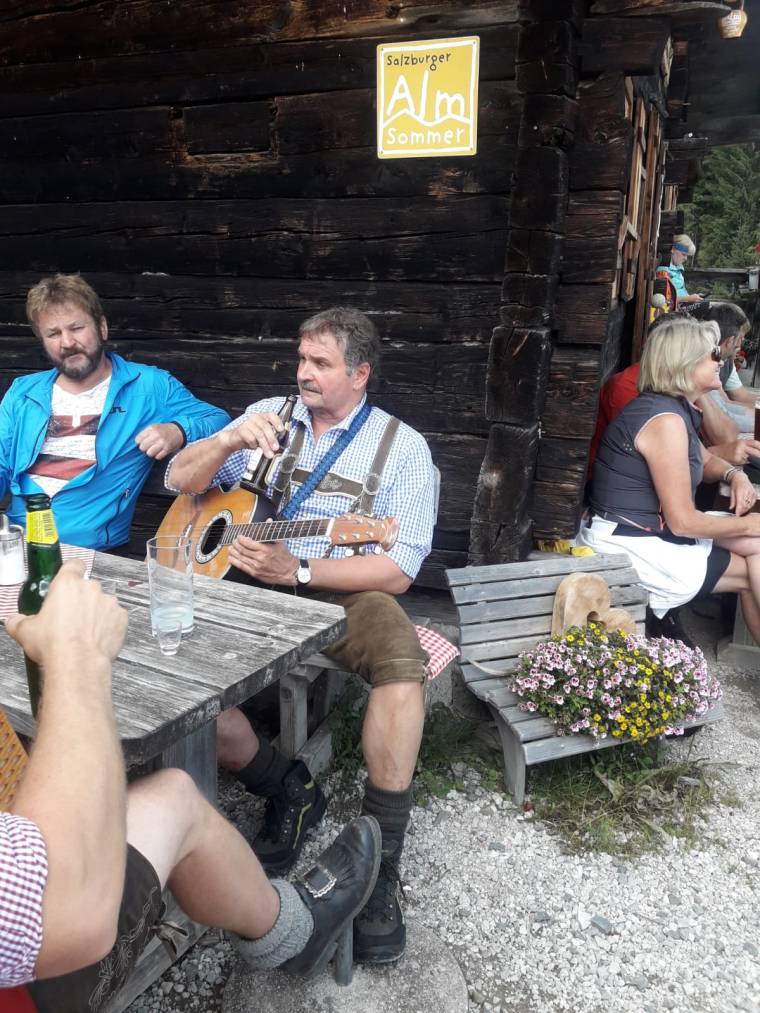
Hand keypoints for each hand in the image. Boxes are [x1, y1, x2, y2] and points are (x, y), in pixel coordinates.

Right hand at [5, 561, 127, 665]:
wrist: (78, 663)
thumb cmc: (51, 643)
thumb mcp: (24, 631)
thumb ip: (19, 621)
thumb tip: (16, 621)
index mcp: (67, 584)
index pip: (74, 565)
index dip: (71, 572)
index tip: (68, 583)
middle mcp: (91, 588)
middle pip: (88, 587)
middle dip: (81, 599)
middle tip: (71, 619)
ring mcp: (110, 602)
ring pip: (103, 603)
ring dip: (96, 613)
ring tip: (85, 632)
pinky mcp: (122, 618)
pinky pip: (115, 618)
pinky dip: (109, 626)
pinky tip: (98, 639)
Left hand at [135, 422, 183, 459]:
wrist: (177, 431)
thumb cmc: (163, 430)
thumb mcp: (153, 427)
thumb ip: (145, 433)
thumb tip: (137, 443)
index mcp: (151, 429)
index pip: (138, 440)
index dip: (139, 442)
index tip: (143, 442)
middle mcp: (156, 436)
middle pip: (142, 448)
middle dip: (145, 448)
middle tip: (149, 446)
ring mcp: (162, 443)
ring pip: (149, 453)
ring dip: (151, 453)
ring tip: (154, 449)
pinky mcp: (167, 449)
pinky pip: (158, 457)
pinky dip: (158, 455)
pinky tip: (160, 451)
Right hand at [218, 412, 285, 457]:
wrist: (235, 440)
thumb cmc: (251, 437)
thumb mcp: (264, 437)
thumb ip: (274, 438)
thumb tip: (285, 445)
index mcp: (263, 417)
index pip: (271, 415)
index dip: (277, 422)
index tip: (281, 430)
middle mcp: (255, 418)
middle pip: (266, 427)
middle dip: (272, 439)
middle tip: (276, 448)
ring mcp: (248, 423)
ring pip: (259, 434)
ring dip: (265, 446)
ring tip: (269, 454)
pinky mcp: (241, 430)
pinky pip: (250, 438)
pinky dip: (254, 445)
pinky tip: (254, 447)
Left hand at [228, 535, 298, 585]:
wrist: (289, 572)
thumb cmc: (285, 557)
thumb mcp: (280, 542)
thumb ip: (272, 531)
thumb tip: (268, 521)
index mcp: (265, 549)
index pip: (248, 542)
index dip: (241, 538)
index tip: (239, 536)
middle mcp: (259, 558)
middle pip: (242, 549)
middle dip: (235, 544)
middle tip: (234, 541)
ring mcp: (256, 566)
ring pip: (240, 558)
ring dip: (233, 552)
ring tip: (230, 548)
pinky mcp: (255, 573)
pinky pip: (241, 567)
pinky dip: (234, 561)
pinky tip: (231, 558)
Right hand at [716, 439, 759, 465]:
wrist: (715, 453)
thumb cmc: (726, 449)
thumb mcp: (736, 444)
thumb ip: (746, 446)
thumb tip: (757, 451)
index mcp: (741, 441)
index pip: (755, 444)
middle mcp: (741, 446)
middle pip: (755, 452)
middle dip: (759, 456)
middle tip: (759, 460)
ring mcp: (738, 453)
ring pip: (751, 458)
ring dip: (753, 461)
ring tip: (753, 463)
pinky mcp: (736, 460)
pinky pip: (745, 463)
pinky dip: (746, 464)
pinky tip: (745, 464)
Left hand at [729, 471, 756, 515]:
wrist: (740, 477)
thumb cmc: (735, 484)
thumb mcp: (731, 492)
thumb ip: (732, 501)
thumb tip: (731, 508)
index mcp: (740, 491)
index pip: (740, 503)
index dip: (739, 510)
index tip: (737, 515)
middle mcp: (747, 492)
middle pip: (745, 505)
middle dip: (742, 511)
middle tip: (738, 514)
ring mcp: (752, 492)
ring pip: (750, 504)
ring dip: (746, 509)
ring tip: (741, 511)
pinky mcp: (754, 493)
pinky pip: (753, 502)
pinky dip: (750, 506)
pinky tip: (746, 507)